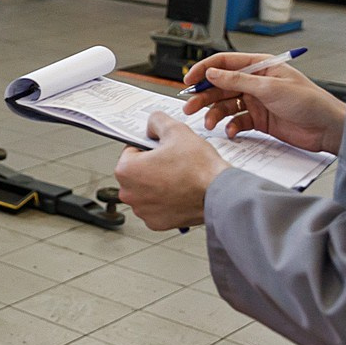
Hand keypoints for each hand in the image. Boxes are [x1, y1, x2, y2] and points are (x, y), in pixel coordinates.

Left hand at [113, 113, 229, 231]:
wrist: (219, 193)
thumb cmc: (199, 168)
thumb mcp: (176, 130)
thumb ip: (157, 121)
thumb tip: (152, 124)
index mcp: (126, 170)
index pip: (131, 151)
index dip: (149, 147)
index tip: (162, 150)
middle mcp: (129, 194)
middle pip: (137, 172)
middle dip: (152, 166)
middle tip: (173, 162)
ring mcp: (143, 210)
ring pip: (146, 191)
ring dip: (158, 184)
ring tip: (179, 177)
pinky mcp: (156, 223)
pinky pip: (157, 207)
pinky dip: (166, 200)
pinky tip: (180, 192)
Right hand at [181, 53, 345, 154]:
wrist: (327, 128)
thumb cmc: (310, 102)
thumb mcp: (271, 87)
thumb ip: (239, 80)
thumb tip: (213, 72)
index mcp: (260, 66)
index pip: (225, 63)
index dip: (204, 70)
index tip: (189, 80)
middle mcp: (256, 82)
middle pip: (221, 85)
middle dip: (204, 96)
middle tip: (190, 107)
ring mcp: (257, 101)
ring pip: (226, 105)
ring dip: (214, 113)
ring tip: (208, 122)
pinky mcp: (260, 120)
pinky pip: (237, 121)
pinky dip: (231, 126)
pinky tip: (230, 131)